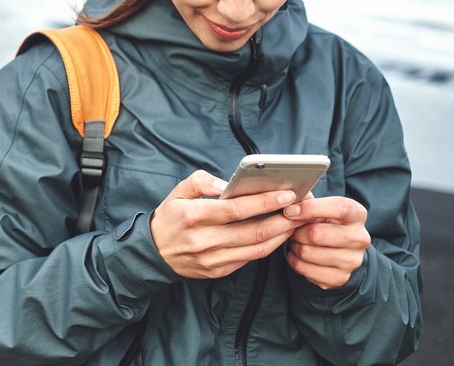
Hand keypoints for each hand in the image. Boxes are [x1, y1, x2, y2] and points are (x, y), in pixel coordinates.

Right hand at [150, 170, 300, 278]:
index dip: (264, 202)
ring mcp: (212, 259)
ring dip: (280, 235)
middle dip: (282, 219)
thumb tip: (228, 184)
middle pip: (253, 231)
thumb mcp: (178, 192)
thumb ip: (201, 181)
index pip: (236, 209)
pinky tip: (276, 235)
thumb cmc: (170, 218)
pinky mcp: (218, 271)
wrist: (154, 253)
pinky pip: (249, 259)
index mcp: (193, 216)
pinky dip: (267, 246)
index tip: (285, 193)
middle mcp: (204, 240)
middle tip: (299, 208)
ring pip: (256, 248)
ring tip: (293, 221)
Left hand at [283, 196, 370, 288]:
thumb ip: (308, 201)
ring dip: (294, 246)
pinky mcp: (340, 278)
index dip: (311, 208)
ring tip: (296, 241)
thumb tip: (292, 198)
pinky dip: (294, 260)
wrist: (339, 251)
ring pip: (307, 253)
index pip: (340, 208)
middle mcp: (360, 238)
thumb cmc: (326, 223)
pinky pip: (304, 268)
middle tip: (292, 229)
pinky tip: (298, 254)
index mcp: (358, 215)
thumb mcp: (322, 208)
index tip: (290, 211)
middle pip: (317, 234)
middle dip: (297, 231)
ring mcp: (352, 261)